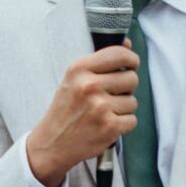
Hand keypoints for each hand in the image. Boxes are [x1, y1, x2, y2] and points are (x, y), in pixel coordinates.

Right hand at [26, 46, 139, 186]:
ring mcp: (100, 107)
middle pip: (131, 78)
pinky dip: (123, 124)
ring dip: (123, 108)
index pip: (119, 54)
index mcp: (79, 69)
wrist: (52, 142)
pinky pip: (132, 120)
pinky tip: (106, 124)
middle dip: (126, 88)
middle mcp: (89, 86)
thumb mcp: (74, 78)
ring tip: (104, 112)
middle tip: (110, 95)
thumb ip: (101, 61)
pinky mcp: (109, 127)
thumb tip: (128, 44)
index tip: (131, 65)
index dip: (131, 59)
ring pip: (133, 101)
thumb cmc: (66, 109)